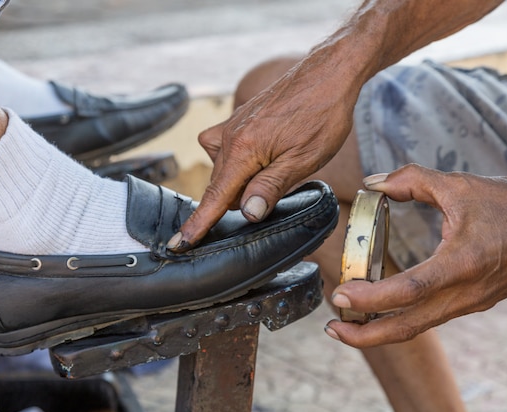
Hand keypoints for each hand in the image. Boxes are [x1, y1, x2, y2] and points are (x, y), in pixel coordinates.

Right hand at [168, 53, 360, 250]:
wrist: (327, 74)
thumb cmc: (322, 115)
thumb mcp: (303, 159)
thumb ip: (271, 187)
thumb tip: (246, 212)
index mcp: (243, 149)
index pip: (216, 197)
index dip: (198, 224)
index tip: (178, 243)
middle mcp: (229, 136)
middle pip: (222, 186)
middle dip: (241, 197)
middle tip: (280, 183)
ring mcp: (231, 126)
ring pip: (226, 170)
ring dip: (244, 178)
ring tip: (281, 164)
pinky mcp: (238, 120)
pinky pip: (228, 151)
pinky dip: (241, 161)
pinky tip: (266, 154)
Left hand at [326, 164, 506, 347]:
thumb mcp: (459, 185)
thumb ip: (412, 180)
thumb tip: (374, 182)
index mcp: (461, 263)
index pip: (408, 290)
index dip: (370, 298)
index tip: (339, 295)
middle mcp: (464, 292)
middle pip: (407, 327)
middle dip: (365, 335)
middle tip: (331, 326)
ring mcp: (468, 302)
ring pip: (417, 327)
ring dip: (378, 332)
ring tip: (345, 325)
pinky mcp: (470, 303)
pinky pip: (428, 319)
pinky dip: (398, 320)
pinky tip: (377, 311)